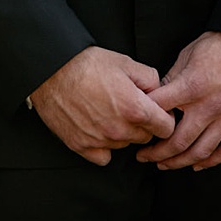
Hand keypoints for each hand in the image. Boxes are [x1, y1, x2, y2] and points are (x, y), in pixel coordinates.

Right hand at [29, 46, 176, 165]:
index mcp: (135, 109)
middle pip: (145, 137)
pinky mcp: (80, 146)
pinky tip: (100, 129)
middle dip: (144, 124)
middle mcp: (118, 130)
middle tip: (132, 107)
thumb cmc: (90, 65)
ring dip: (124, 133)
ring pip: (124, 145)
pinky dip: (104, 146)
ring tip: (111, 112)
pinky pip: (103, 156)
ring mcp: (99, 140)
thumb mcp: (128, 64)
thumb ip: (152, 81)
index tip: (159, 112)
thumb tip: (158, 94)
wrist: (53, 72)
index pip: (166, 128)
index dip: (166, 118)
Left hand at [138, 31, 220, 170]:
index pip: (158, 111)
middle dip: (155, 153)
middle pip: (176, 142)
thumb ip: (171, 78)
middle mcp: (210, 106)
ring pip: (200, 152)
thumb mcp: (189, 54)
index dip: (142, 118)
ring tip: (165, 164)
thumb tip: (157, 97)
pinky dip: (211, 161)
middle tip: (144, 156)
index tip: (136, 123)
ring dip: (178, 163)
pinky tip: (198, 164)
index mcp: (192, 87)